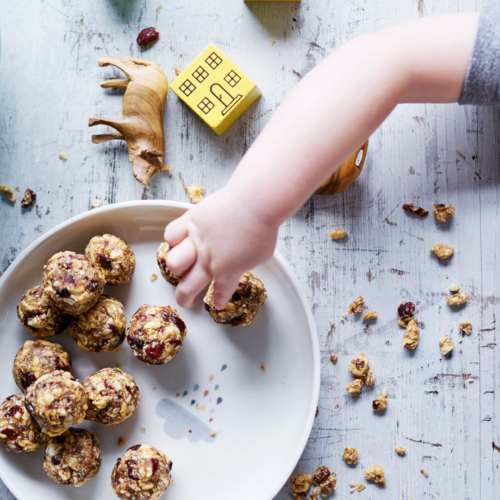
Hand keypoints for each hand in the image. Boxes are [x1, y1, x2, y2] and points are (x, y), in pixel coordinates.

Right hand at [164, 188, 277, 308]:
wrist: (253, 203)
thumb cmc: (263, 228)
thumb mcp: (261, 255)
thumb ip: (247, 263)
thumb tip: (241, 261)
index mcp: (228, 272)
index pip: (220, 292)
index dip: (218, 300)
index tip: (217, 304)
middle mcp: (207, 261)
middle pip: (188, 288)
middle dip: (185, 298)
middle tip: (185, 300)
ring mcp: (196, 241)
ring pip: (173, 263)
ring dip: (177, 267)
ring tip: (181, 264)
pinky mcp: (190, 221)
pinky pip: (171, 234)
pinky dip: (173, 238)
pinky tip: (178, 239)